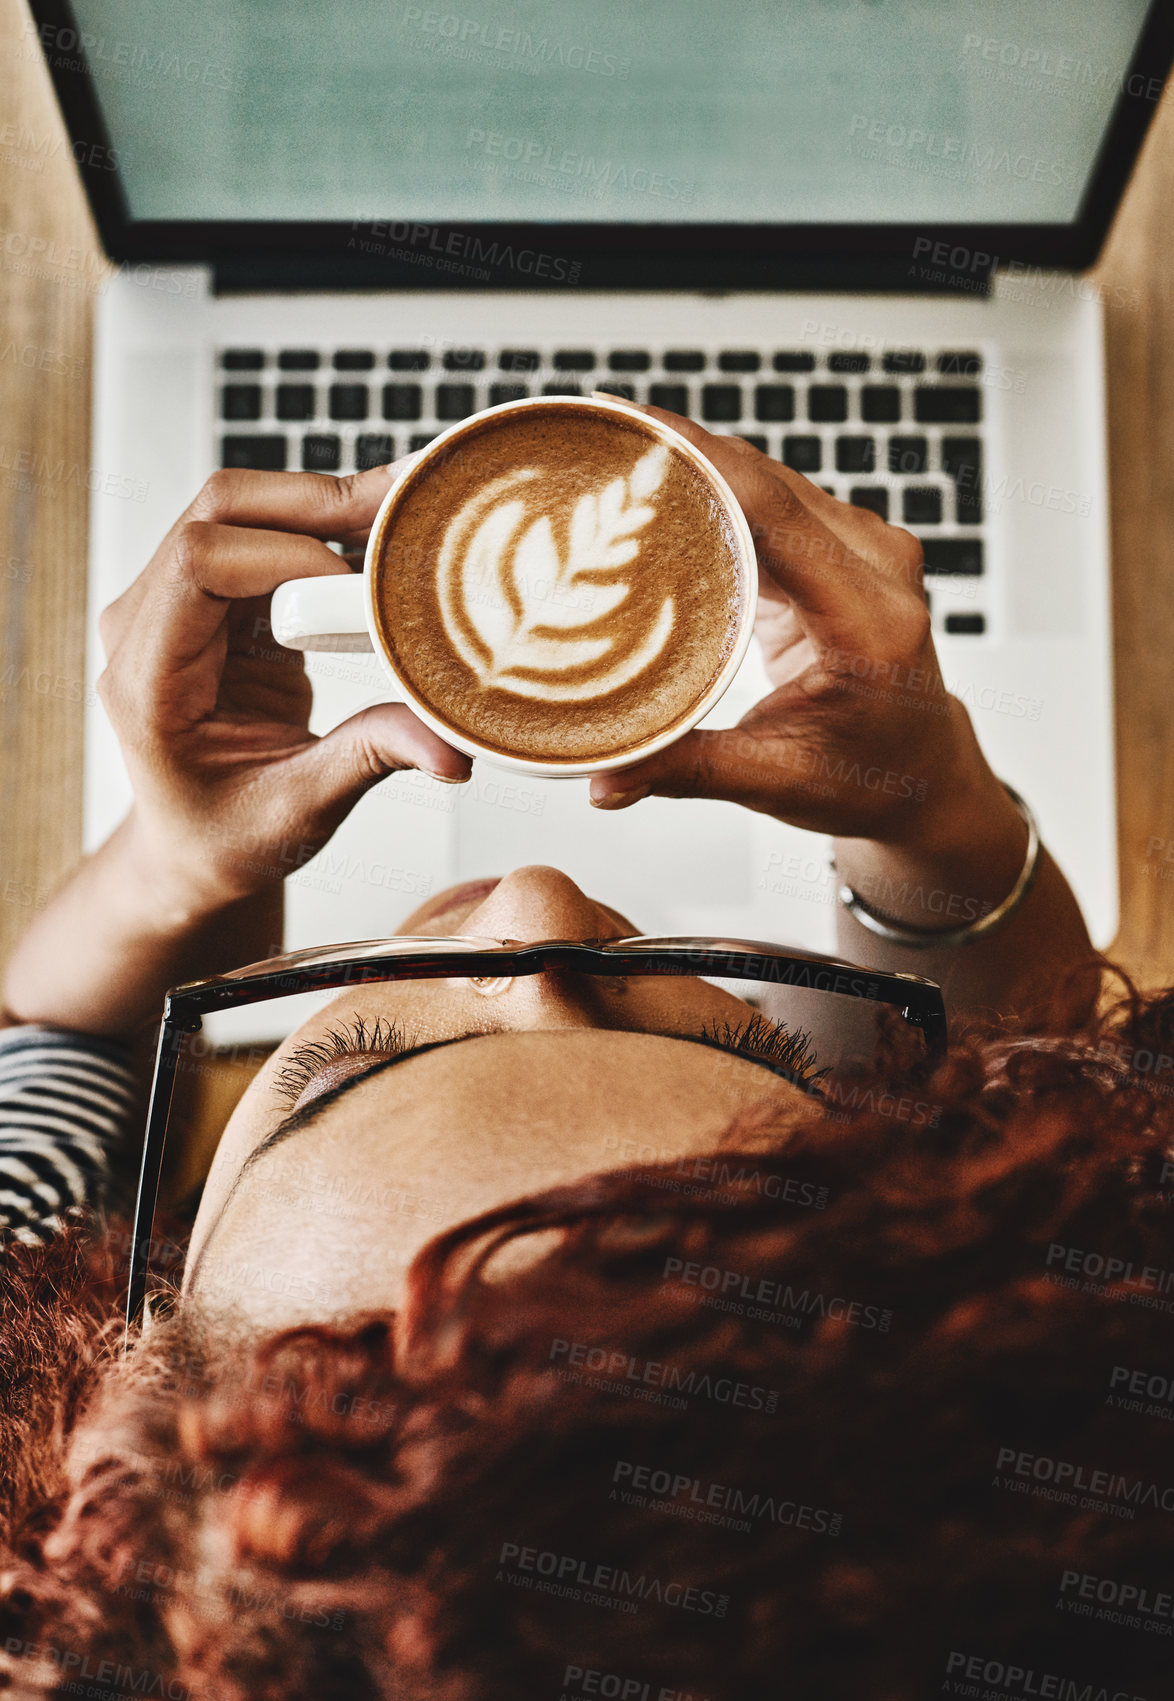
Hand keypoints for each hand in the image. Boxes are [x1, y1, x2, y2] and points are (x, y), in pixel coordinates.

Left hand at [97, 462, 470, 919]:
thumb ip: (369, 761)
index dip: (285, 553)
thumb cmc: (223, 838)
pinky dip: (331, 529)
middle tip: (404, 509)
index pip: (199, 562)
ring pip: (245, 507)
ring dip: (327, 503)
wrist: (195, 848)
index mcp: (147, 678)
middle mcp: (150, 624)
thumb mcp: (297, 812)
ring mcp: (182, 603)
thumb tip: (450, 746)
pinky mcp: (224, 599)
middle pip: (220, 510)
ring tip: (405, 512)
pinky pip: (270, 534)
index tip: (358, 586)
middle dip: (317, 500)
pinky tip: (384, 538)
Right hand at [588, 411, 1001, 848]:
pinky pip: (774, 503)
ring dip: (698, 464)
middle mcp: (878, 570)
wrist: (923, 774)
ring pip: (769, 483)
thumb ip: (687, 771)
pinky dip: (719, 491)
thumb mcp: (775, 782)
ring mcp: (866, 550)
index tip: (638, 428)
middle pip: (768, 483)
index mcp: (869, 622)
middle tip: (599, 434)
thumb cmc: (867, 781)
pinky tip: (664, 488)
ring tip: (618, 455)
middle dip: (684, 451)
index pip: (778, 514)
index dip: (706, 461)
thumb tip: (602, 782)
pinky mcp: (844, 548)